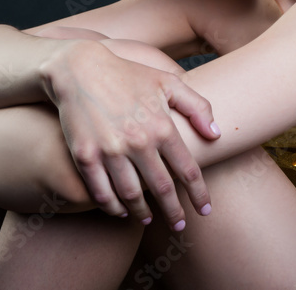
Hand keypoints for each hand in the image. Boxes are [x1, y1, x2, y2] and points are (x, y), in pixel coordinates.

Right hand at [48, 40, 219, 229]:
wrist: (79, 69)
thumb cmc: (127, 75)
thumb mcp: (167, 82)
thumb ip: (197, 106)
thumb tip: (216, 134)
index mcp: (161, 126)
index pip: (188, 170)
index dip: (199, 194)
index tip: (205, 210)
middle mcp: (138, 141)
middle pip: (162, 189)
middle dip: (175, 212)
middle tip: (180, 226)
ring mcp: (110, 150)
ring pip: (131, 195)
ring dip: (143, 212)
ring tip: (149, 218)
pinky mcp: (85, 155)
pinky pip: (101, 192)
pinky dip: (112, 206)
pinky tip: (120, 210)